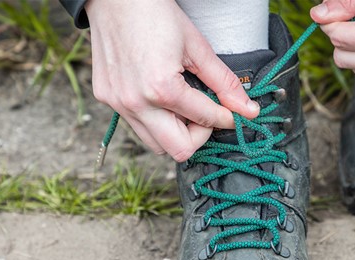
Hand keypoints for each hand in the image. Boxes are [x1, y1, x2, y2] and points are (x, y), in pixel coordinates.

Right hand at [86, 0, 259, 161]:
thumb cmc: (155, 14)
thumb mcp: (197, 47)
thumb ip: (224, 83)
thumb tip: (248, 109)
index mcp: (161, 89)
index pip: (205, 121)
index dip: (225, 118)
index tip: (230, 114)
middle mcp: (136, 103)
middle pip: (178, 150)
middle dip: (199, 136)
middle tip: (206, 116)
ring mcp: (118, 104)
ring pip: (155, 144)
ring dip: (176, 132)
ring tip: (184, 106)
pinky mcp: (106, 99)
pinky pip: (137, 126)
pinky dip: (155, 120)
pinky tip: (162, 98)